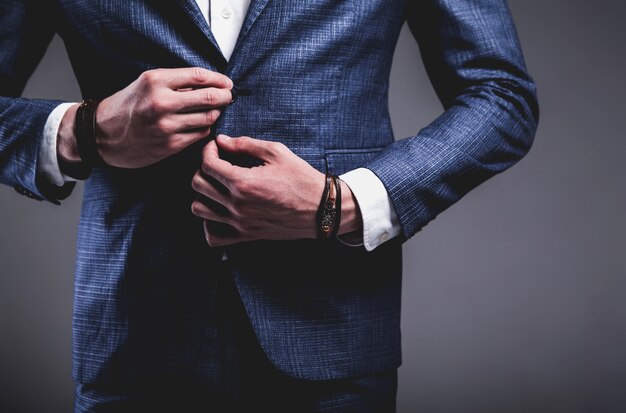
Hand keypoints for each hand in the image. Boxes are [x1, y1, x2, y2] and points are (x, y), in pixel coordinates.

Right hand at [58, 67, 232, 168]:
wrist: (102, 134)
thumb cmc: (127, 106)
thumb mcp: (146, 84)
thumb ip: (175, 82)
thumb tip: (210, 83)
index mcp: (156, 81)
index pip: (199, 77)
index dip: (219, 80)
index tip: (227, 83)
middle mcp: (161, 102)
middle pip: (209, 98)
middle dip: (225, 97)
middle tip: (229, 96)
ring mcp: (166, 125)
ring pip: (208, 118)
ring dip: (216, 113)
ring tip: (214, 110)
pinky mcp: (170, 145)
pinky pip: (200, 134)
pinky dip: (205, 128)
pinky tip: (201, 124)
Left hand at [191, 135, 361, 246]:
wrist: (321, 209)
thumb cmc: (301, 178)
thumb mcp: (276, 152)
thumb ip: (245, 144)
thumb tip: (221, 140)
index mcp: (243, 182)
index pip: (207, 164)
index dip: (208, 150)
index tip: (218, 147)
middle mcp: (237, 205)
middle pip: (198, 184)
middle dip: (204, 168)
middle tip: (219, 163)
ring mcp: (239, 223)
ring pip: (198, 209)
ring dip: (204, 194)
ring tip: (218, 186)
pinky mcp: (245, 236)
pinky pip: (212, 236)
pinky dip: (210, 223)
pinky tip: (221, 210)